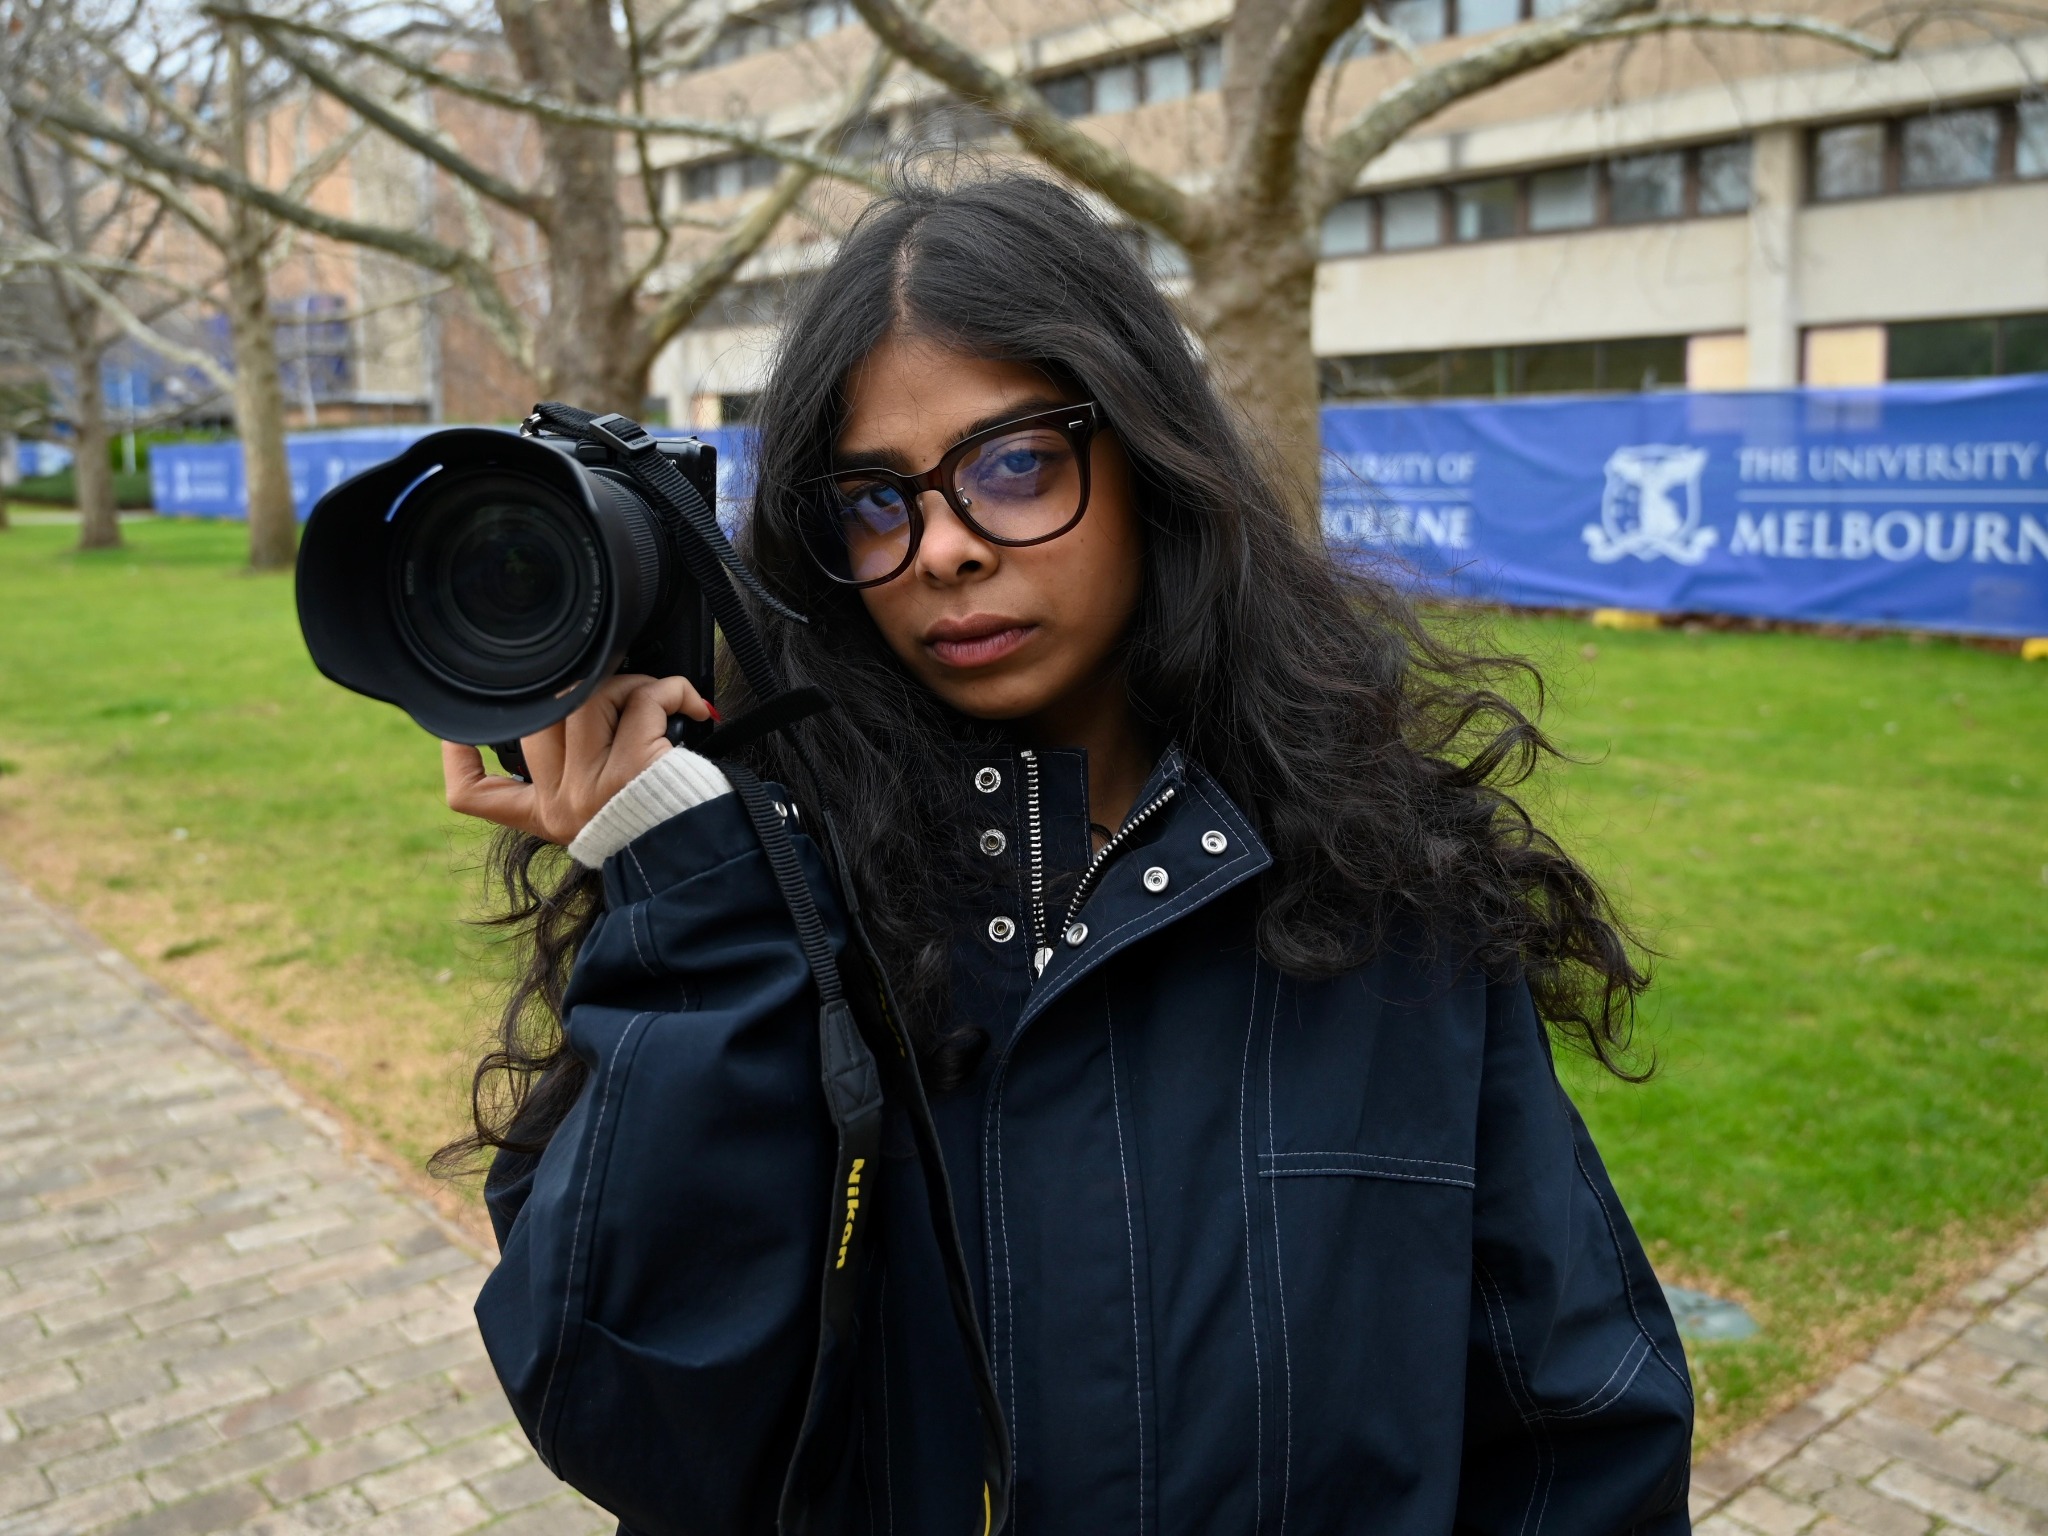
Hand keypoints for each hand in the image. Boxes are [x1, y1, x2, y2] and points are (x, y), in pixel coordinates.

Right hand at [442, 673, 712, 844]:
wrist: (714, 861)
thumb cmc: (668, 827)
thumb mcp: (606, 816)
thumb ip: (579, 776)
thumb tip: (572, 714)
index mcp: (547, 818)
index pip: (473, 795)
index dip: (457, 757)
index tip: (458, 731)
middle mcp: (561, 804)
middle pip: (541, 717)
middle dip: (586, 691)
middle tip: (631, 702)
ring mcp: (591, 786)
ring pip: (585, 699)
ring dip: (628, 685)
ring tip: (660, 701)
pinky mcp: (631, 769)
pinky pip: (641, 700)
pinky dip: (670, 690)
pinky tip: (691, 705)